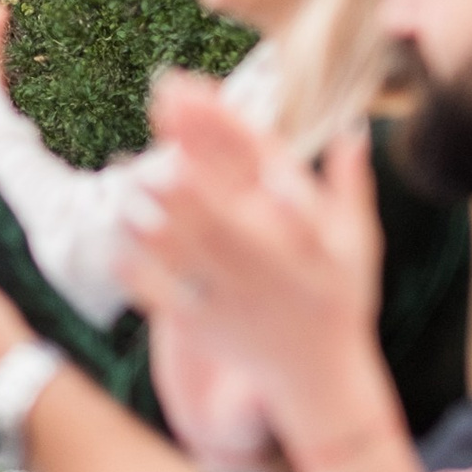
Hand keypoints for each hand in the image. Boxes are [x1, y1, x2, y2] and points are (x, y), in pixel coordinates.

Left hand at [116, 80, 386, 461]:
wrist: (321, 381)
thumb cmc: (338, 304)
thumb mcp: (357, 246)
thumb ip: (350, 189)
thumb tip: (353, 131)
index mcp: (296, 234)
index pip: (257, 170)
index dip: (221, 127)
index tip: (189, 90)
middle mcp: (263, 262)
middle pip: (218, 203)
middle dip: (188, 162)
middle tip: (154, 119)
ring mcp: (231, 296)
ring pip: (188, 248)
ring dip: (158, 211)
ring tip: (128, 175)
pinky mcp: (203, 328)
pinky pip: (165, 296)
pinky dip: (141, 271)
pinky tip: (114, 245)